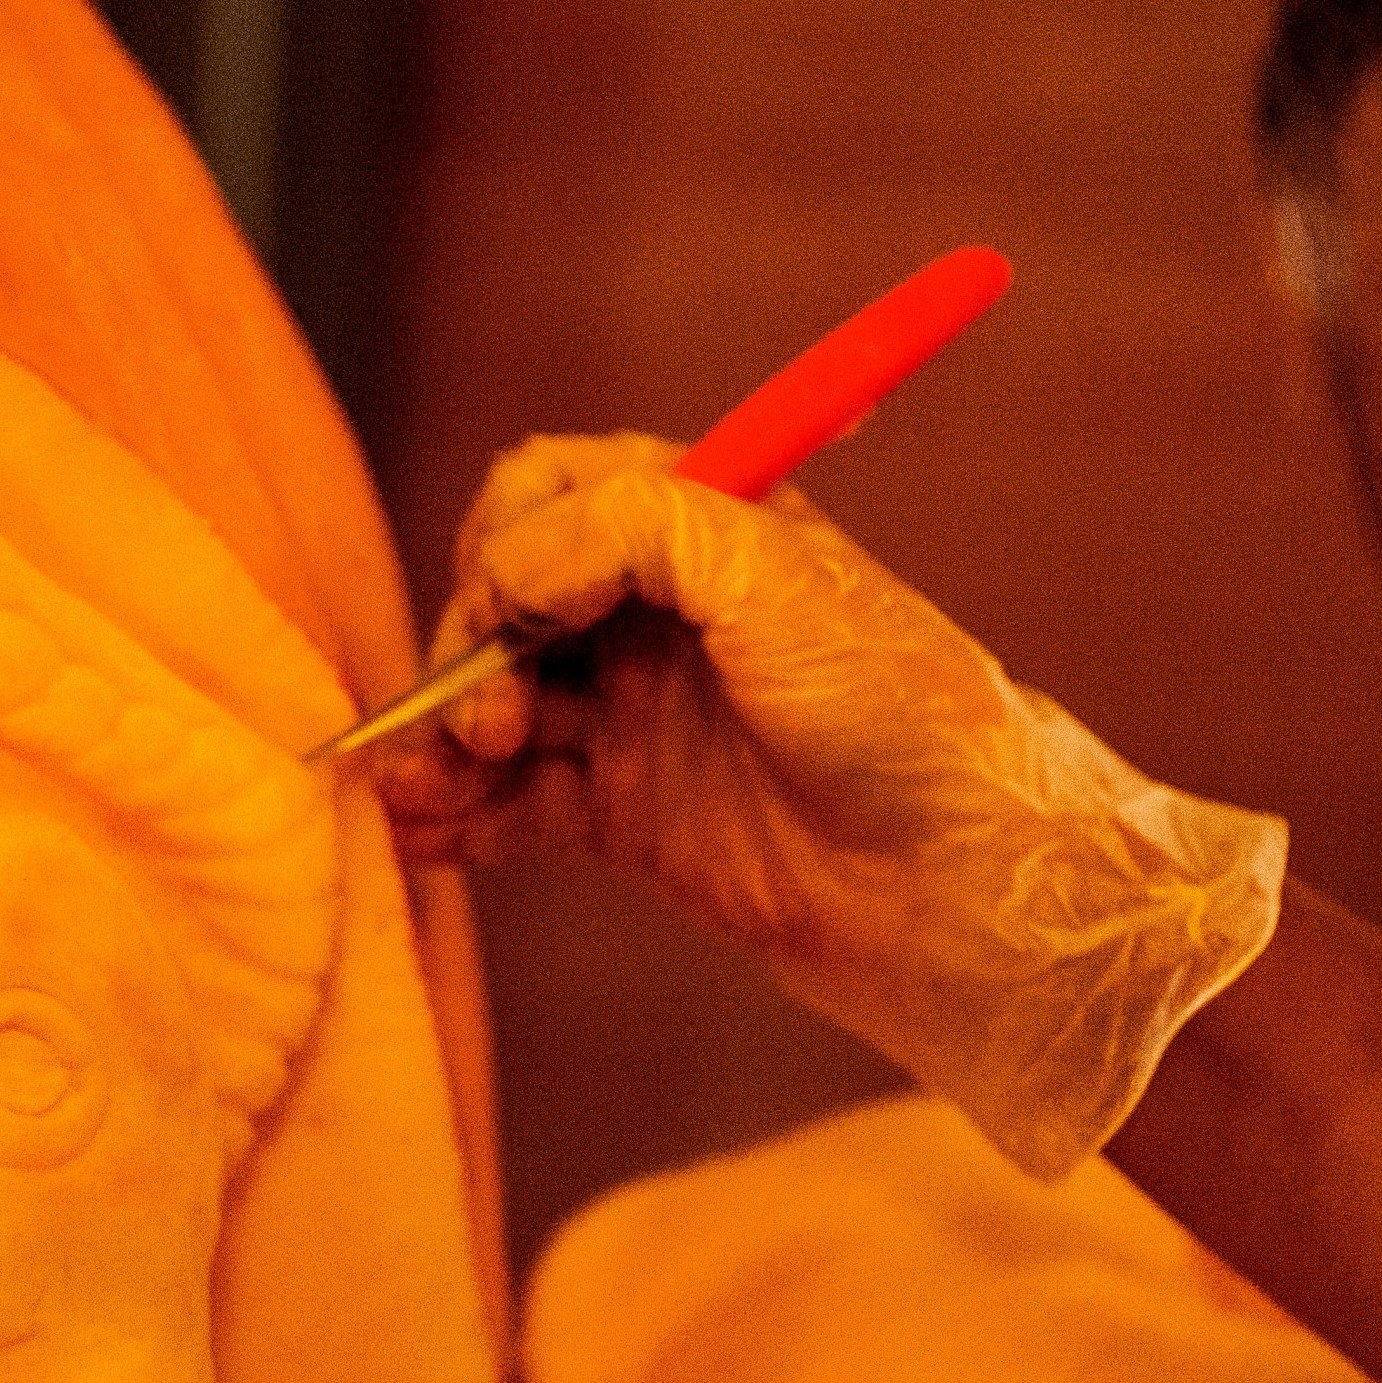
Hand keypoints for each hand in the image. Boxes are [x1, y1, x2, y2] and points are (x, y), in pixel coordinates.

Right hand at [379, 433, 1285, 1177]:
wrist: (961, 891)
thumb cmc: (900, 718)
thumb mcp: (772, 576)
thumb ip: (629, 529)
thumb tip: (504, 574)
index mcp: (702, 529)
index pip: (549, 491)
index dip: (507, 543)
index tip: (517, 612)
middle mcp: (661, 616)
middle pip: (500, 605)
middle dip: (462, 654)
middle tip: (488, 723)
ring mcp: (640, 720)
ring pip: (492, 708)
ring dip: (439, 742)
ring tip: (420, 792)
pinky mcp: (630, 820)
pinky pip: (511, 804)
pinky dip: (458, 816)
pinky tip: (426, 837)